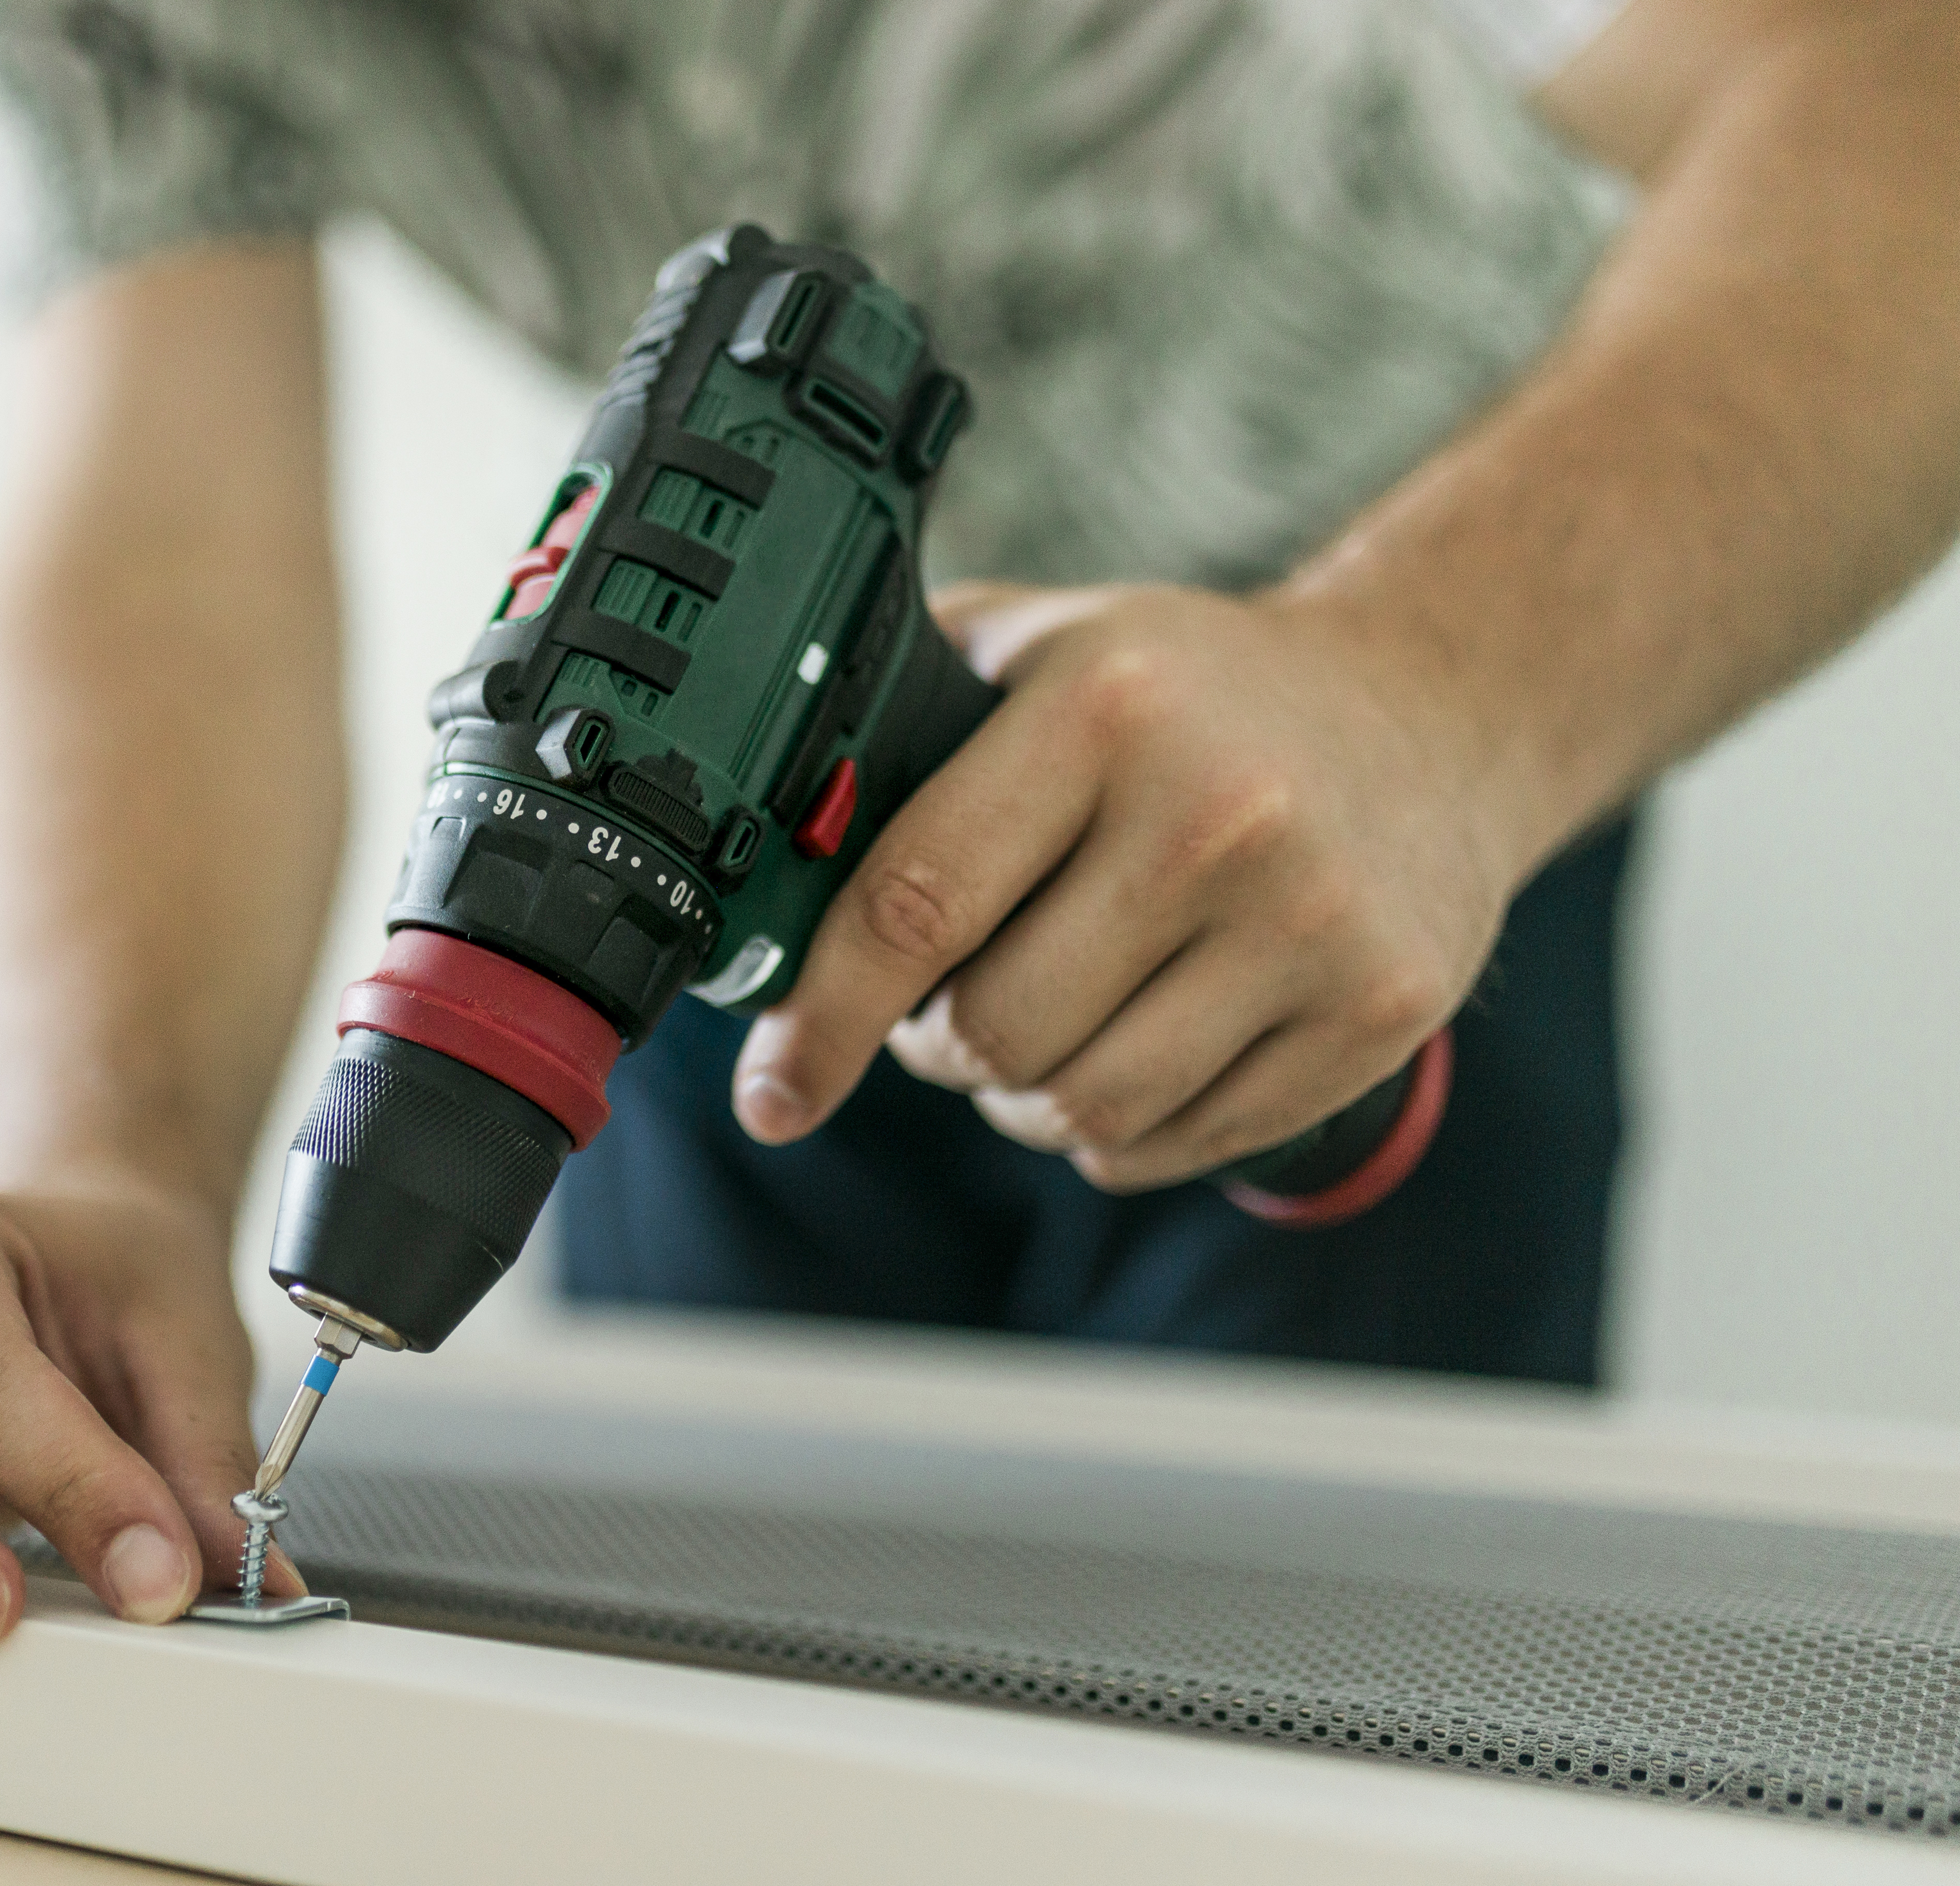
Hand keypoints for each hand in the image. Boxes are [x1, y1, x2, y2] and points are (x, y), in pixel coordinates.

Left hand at [732, 581, 1521, 1191]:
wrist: (1431, 713)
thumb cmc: (1198, 693)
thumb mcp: (1046, 645)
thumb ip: (902, 717)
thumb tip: (762, 836)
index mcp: (1107, 706)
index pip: (917, 902)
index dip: (822, 1018)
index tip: (772, 1090)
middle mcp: (1219, 812)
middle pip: (995, 1031)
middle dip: (937, 1044)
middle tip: (946, 1005)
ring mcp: (1313, 920)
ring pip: (1083, 1109)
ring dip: (1023, 1099)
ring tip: (1036, 1030)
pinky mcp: (1379, 1009)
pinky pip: (1177, 1144)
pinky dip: (1117, 1133)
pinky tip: (1129, 1053)